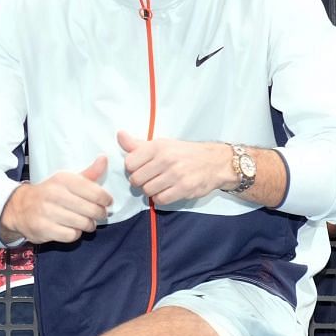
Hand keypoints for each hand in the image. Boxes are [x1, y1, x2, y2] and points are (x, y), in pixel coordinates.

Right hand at [6, 156, 112, 242]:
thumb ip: (88, 173)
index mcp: (62, 179)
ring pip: (82, 223)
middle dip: (99, 214)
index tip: (107, 202)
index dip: (105, 199)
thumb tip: (104, 159)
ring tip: (87, 223)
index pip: (94, 191)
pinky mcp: (44, 228)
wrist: (20, 207)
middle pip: (90, 209)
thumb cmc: (50, 193)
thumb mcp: (67, 180)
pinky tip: (73, 229)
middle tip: (99, 215)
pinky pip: (71, 235)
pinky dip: (76, 234)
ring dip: (89, 225)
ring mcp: (47, 212)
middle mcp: (54, 194)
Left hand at [116, 131, 233, 204]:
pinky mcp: (184, 189)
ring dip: (151, 191)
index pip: (129, 163)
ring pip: (147, 191)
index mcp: (158, 146)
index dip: (133, 168)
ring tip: (160, 185)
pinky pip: (160, 200)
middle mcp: (166, 159)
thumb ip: (138, 145)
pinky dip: (160, 198)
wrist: (215, 162)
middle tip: (150, 179)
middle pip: (136, 179)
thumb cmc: (185, 153)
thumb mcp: (162, 144)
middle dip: (141, 182)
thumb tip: (119, 135)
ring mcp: (175, 175)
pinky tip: (167, 191)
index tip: (142, 168)